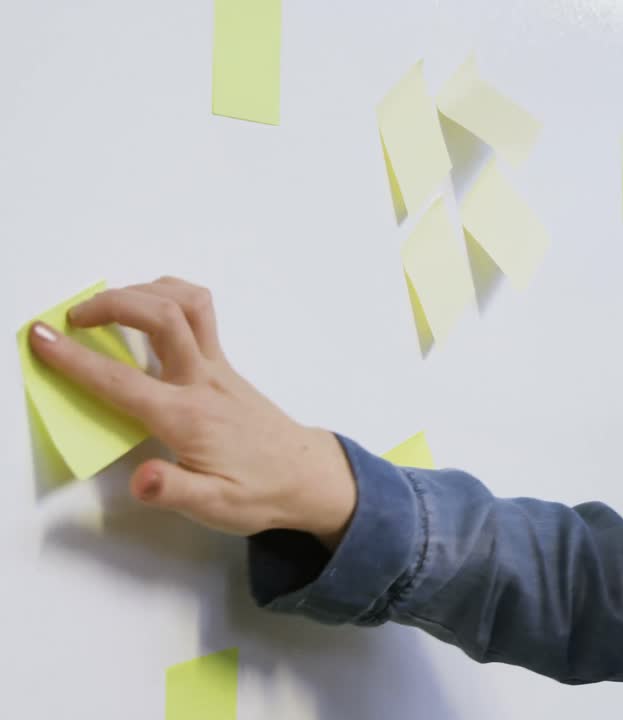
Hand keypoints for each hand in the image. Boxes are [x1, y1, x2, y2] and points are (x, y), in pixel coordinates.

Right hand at [27, 276, 355, 549]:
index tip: (40, 338)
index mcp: (188, 417)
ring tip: (106, 305)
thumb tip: (142, 480)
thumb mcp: (215, 507)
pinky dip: (168, 297)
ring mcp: (218, 368)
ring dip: (144, 290)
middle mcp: (203, 381)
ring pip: (188, 303)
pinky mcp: (225, 364)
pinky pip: (199, 313)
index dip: (75, 359)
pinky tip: (146, 309)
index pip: (121, 382)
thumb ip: (174, 491)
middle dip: (111, 304)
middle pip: (161, 316)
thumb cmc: (258, 492)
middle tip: (71, 319)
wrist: (308, 477)